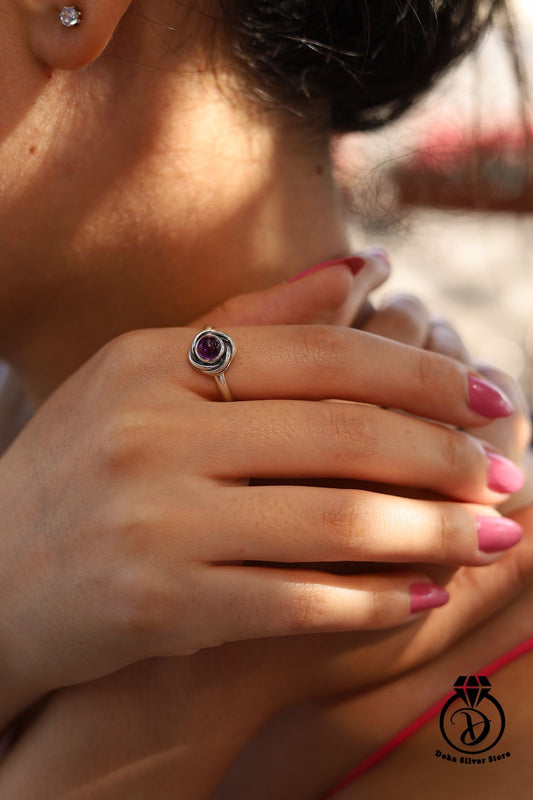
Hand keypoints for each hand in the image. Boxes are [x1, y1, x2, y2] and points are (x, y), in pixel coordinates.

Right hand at [0, 261, 518, 728]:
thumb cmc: (81, 469)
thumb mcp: (148, 376)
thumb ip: (257, 321)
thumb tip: (368, 269)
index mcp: (157, 362)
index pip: (323, 353)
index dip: (422, 374)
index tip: (490, 396)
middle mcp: (152, 431)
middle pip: (342, 432)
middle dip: (447, 457)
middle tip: (510, 473)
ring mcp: (154, 519)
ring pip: (333, 519)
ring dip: (433, 531)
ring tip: (495, 537)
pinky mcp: (158, 603)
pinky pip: (295, 600)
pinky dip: (372, 599)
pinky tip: (422, 595)